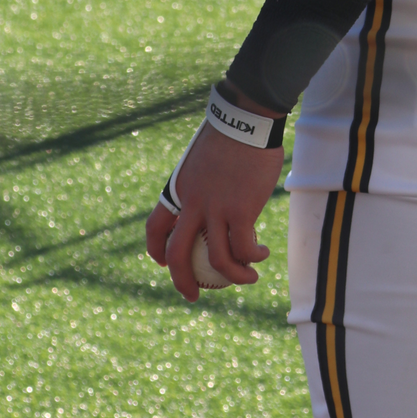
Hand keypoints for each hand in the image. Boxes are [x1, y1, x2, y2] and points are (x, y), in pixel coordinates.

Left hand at [145, 123, 284, 302]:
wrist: (246, 121)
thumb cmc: (228, 136)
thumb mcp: (201, 161)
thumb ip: (202, 186)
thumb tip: (212, 199)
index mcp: (178, 190)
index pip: (154, 227)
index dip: (155, 251)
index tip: (164, 264)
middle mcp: (192, 205)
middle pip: (178, 254)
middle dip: (183, 282)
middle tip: (193, 296)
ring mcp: (216, 209)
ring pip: (218, 260)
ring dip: (233, 276)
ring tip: (247, 277)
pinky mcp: (241, 210)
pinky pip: (244, 247)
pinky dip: (253, 257)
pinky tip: (262, 253)